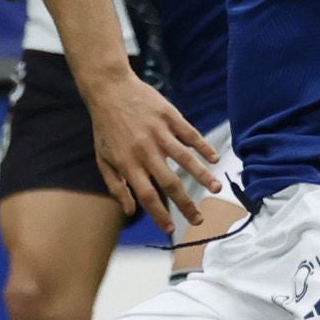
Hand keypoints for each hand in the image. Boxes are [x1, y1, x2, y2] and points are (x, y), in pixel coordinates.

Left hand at [84, 70, 223, 238]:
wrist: (109, 89)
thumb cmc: (106, 127)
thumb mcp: (103, 158)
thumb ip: (116, 186)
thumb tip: (129, 211)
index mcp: (128, 164)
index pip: (146, 195)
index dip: (158, 214)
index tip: (170, 230)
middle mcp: (145, 151)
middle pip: (169, 182)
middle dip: (185, 204)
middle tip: (198, 219)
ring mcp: (159, 132)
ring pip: (184, 158)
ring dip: (202, 175)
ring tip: (216, 189)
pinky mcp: (169, 116)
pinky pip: (189, 133)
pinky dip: (203, 146)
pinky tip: (214, 158)